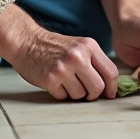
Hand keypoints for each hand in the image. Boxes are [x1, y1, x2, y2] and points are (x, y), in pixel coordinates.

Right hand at [0, 4, 118, 100]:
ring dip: (74, 94)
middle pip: (98, 88)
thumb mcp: (79, 46)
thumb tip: (109, 86)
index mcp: (89, 46)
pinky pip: (64, 97)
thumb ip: (94, 62)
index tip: (109, 94)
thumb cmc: (54, 47)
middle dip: (93, 95)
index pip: (111, 72)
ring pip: (81, 95)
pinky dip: (61, 93)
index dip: (112, 88)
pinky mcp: (50, 79)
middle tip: (86, 93)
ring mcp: (64, 68)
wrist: (27, 41)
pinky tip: (55, 82)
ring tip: (66, 82)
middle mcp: (78, 56)